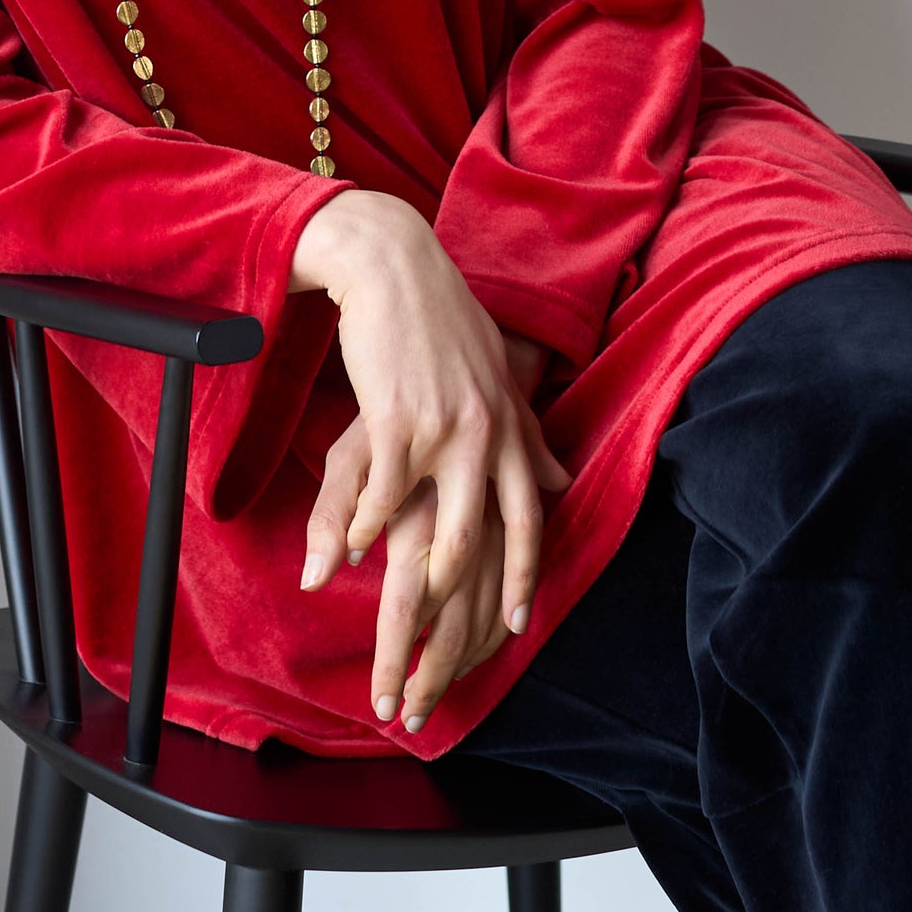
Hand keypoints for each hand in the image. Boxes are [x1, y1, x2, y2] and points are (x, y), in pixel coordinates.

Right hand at [289, 193, 570, 648]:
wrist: (393, 266)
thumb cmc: (442, 320)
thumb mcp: (496, 373)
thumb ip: (526, 431)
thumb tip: (561, 478)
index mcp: (509, 423)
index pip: (528, 514)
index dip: (523, 573)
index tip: (516, 622)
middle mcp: (484, 432)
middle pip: (485, 537)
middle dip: (470, 600)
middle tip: (450, 645)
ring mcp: (441, 428)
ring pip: (437, 529)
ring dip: (418, 580)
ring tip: (401, 609)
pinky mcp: (394, 421)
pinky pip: (383, 496)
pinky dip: (366, 530)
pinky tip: (351, 551)